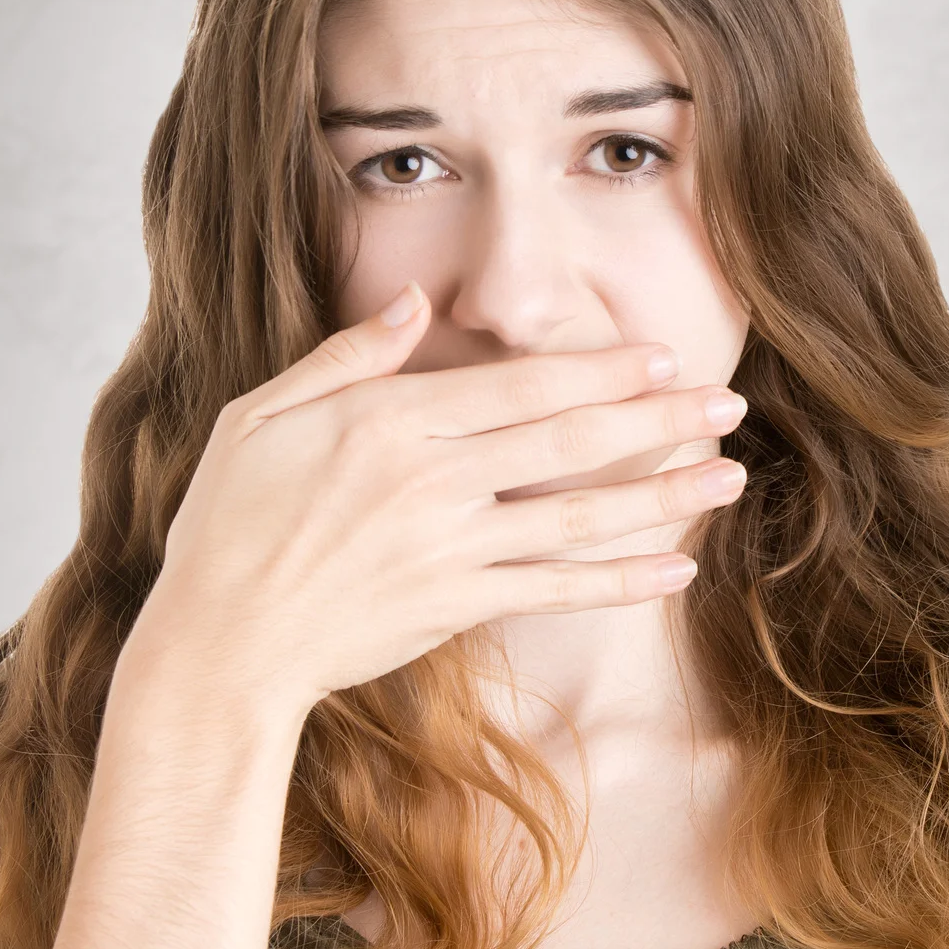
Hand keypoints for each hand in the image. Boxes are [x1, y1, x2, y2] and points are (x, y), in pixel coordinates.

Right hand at [120, 280, 748, 715]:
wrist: (219, 645)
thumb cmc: (230, 521)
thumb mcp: (262, 414)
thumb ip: (350, 356)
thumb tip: (415, 303)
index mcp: (391, 422)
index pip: (520, 386)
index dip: (599, 371)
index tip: (662, 357)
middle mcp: (433, 482)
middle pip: (568, 442)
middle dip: (657, 419)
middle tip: (727, 404)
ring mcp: (451, 548)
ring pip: (578, 516)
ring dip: (662, 496)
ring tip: (730, 477)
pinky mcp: (457, 607)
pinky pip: (555, 589)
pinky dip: (619, 580)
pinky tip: (676, 568)